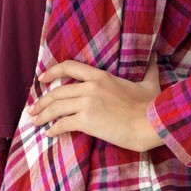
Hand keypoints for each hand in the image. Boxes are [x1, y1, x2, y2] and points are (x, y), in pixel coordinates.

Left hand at [28, 54, 164, 152]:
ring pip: (56, 108)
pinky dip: (53, 129)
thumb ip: (149, 69)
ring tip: (35, 122)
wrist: (152, 123)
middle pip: (57, 92)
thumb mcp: (149, 83)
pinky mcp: (86, 121)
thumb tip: (156, 56)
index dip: (52, 72)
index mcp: (101, 76)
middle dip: (42, 102)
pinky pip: (63, 124)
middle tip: (33, 109)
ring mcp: (87, 103)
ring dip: (43, 115)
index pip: (69, 67)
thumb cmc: (152, 105)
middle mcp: (90, 87)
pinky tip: (49, 134)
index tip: (41, 79)